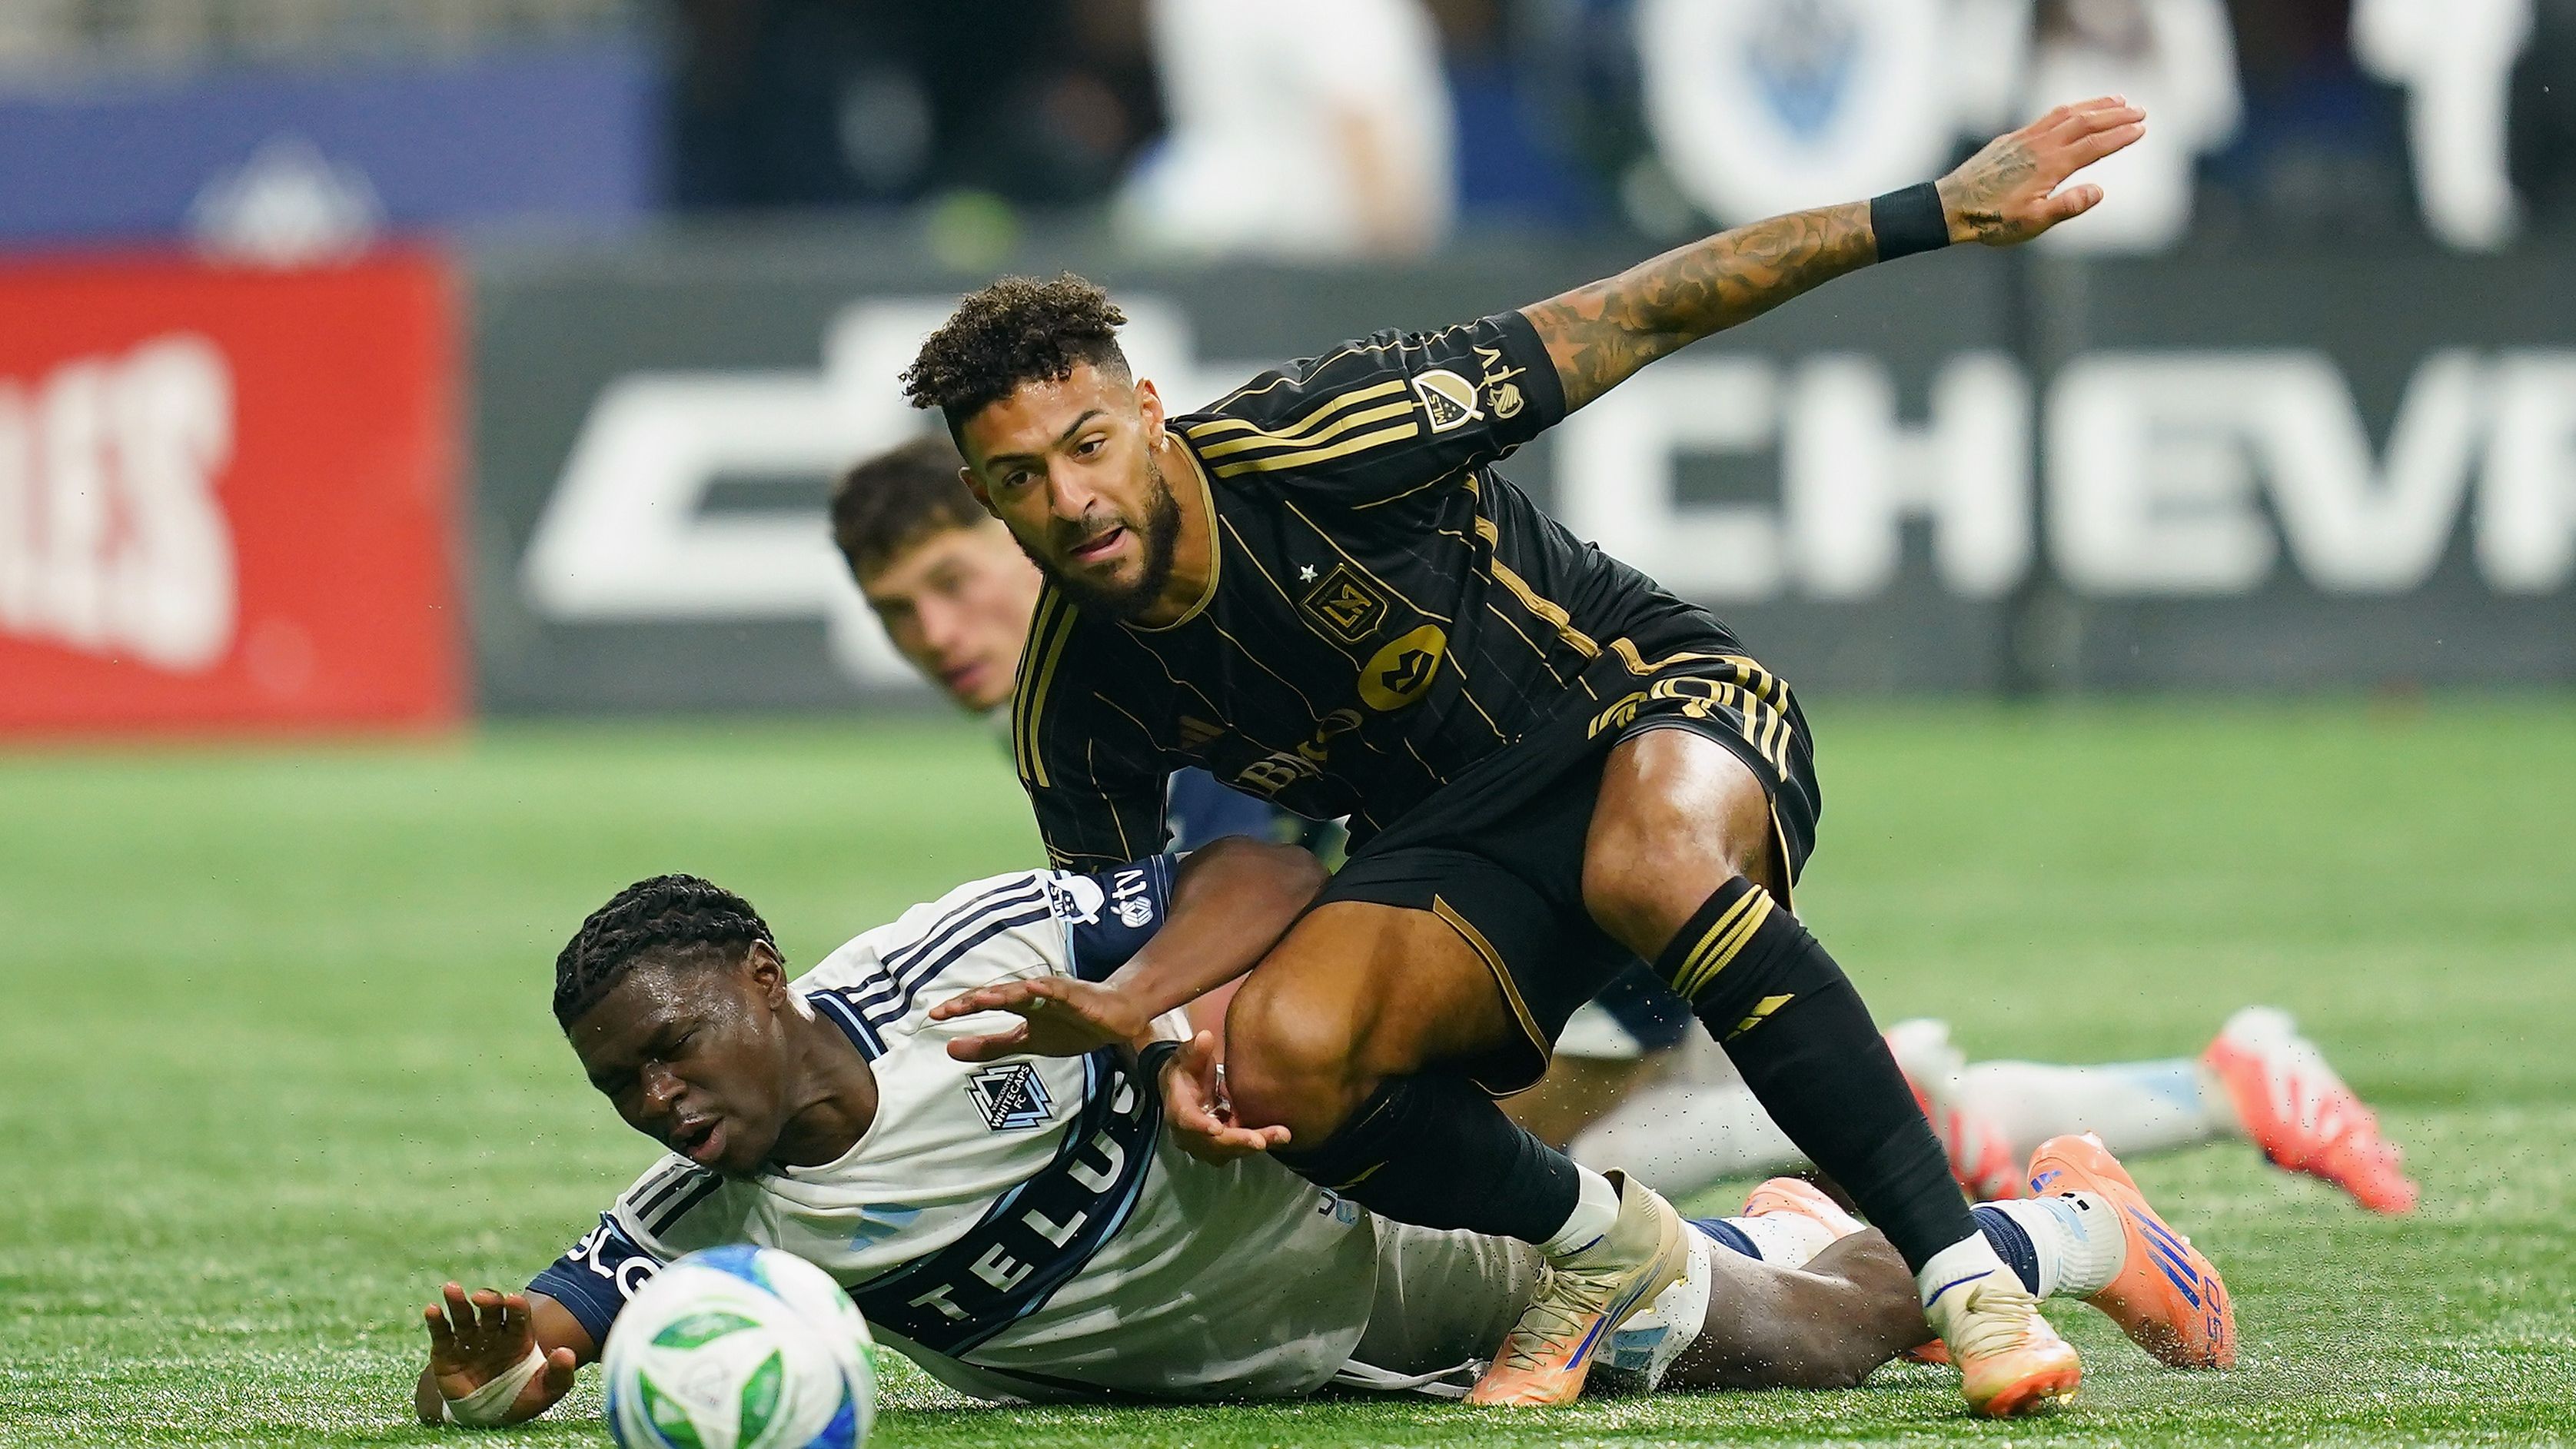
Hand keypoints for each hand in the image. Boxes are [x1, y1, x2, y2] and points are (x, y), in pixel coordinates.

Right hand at [422, 1282, 576, 1418]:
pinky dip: (436, 1321)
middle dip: (488, 1300)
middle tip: (482, 1297)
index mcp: (519, 1337)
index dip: (516, 1306)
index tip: (513, 1300)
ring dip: (457, 1302)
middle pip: (491, 1310)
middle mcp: (494, 1333)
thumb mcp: (546, 1390)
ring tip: (451, 1288)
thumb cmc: (521, 1397)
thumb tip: (567, 1354)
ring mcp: (469, 1341)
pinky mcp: (447, 1352)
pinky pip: (441, 1334)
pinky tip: (432, 1309)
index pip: (519, 1315)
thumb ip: (559, 1373)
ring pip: (464, 1316)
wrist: (490, 1414)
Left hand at [929, 975, 1153, 1060]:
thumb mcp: (1027, 1043)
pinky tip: (1034, 989)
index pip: (985, 1004)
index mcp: (1020, 1005)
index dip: (961, 1008)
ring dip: (1005, 993)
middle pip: (1000, 994)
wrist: (1117, 1020)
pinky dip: (1047, 990)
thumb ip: (991, 1046)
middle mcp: (1033, 995)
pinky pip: (1062, 993)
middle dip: (975, 1000)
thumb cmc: (1072, 1027)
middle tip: (948, 1008)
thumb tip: (949, 1049)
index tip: (934, 1015)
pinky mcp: (1079, 997)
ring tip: (983, 998)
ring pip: (1027, 992)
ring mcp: (1056, 994)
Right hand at [1159, 1030, 1290, 1162]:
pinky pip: (1240, 1148)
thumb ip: (1196, 1049)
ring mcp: (1206, 1143)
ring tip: (1281, 1135)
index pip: (1186, 1121)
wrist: (1184, 1088)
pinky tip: (1280, 1134)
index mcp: (1178, 1109)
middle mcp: (1189, 1133)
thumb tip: (1205, 1038)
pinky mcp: (1223, 1145)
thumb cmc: (1185, 1070)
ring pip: (1229, 1151)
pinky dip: (1260, 1141)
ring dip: (1254, 1144)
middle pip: (1212, 1144)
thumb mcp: (1186, 1056)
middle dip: (1237, 1141)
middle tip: (1261, 1140)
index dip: (1200, 1126)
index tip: (1217, 1128)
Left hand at [1937, 96, 2145, 245]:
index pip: (2094, 146)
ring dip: (2094, 105)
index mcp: (2050, 166)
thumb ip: (2067, 206)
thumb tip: (2100, 191)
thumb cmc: (1991, 220)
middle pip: (2085, 122)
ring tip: (2117, 100)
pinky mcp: (2011, 139)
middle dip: (2115, 115)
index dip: (2120, 136)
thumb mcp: (2032, 223)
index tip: (2141, 129)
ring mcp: (2024, 138)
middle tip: (2140, 110)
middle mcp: (2040, 146)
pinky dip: (2069, 109)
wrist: (1950, 207)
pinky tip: (2076, 111)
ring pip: (2066, 114)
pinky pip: (2046, 117)